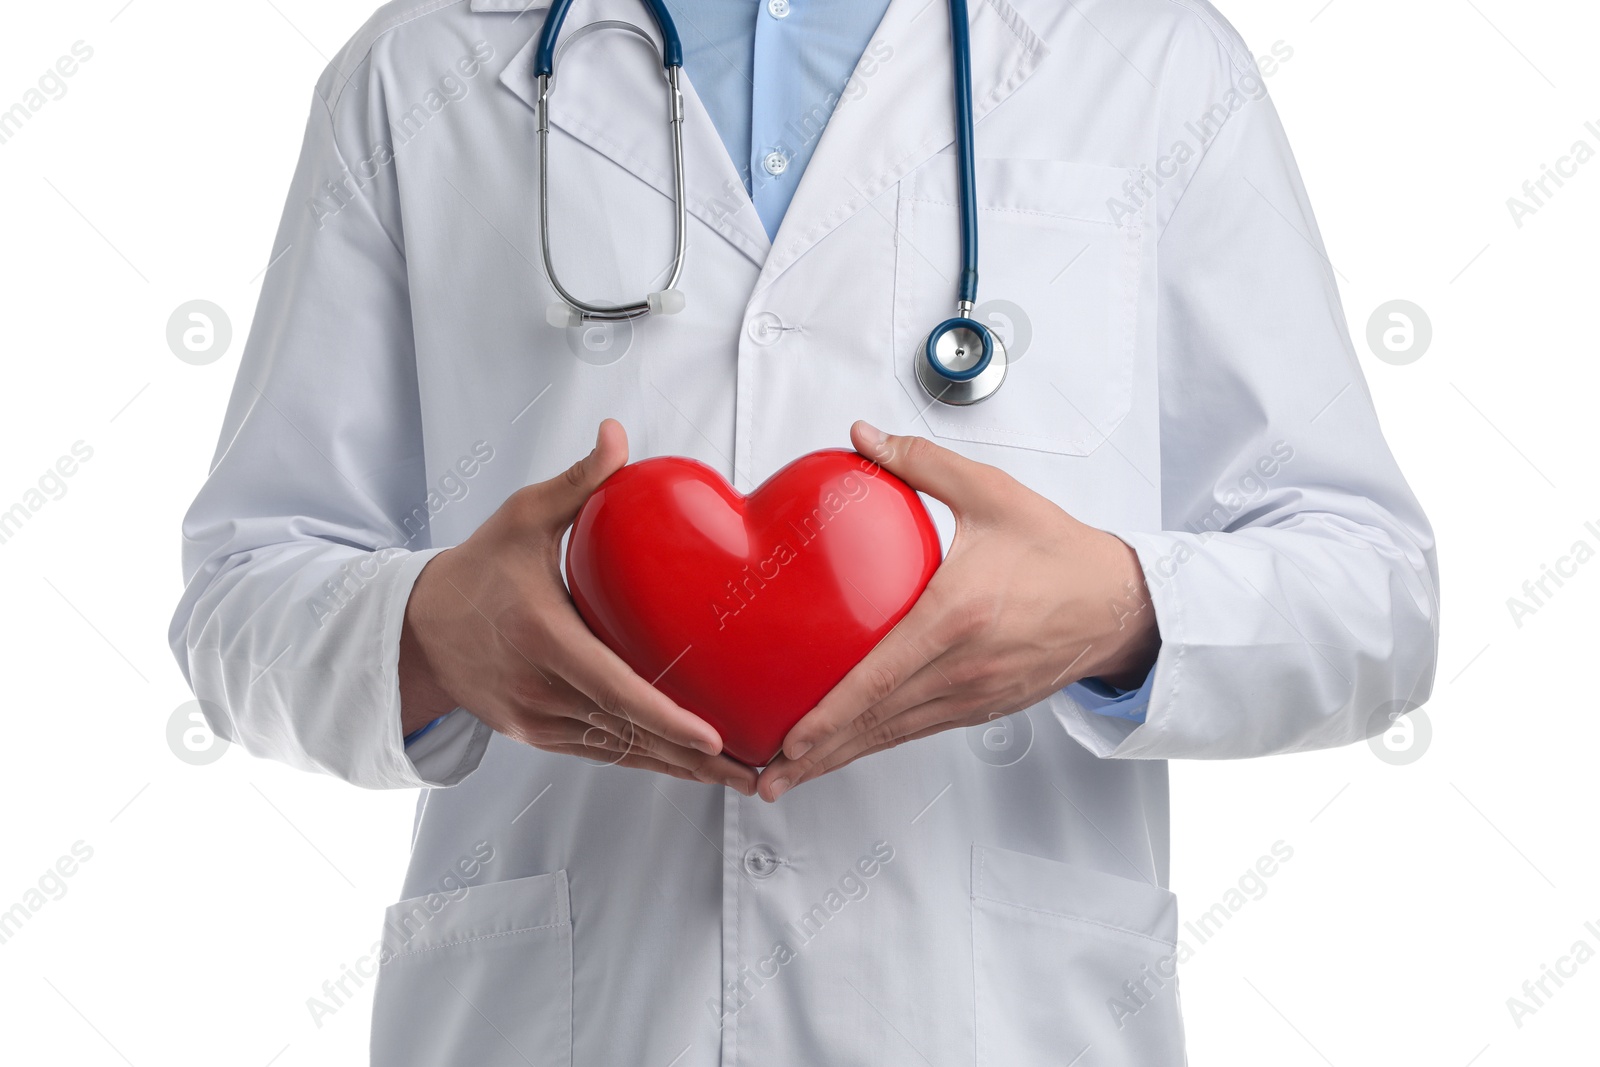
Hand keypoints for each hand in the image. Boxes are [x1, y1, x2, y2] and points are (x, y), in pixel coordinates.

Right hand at [399, 420, 757, 794]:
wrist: (419, 627)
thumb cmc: (479, 566)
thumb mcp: (520, 517)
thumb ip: (576, 481)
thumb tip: (616, 434)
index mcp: (542, 638)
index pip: (614, 689)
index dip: (666, 718)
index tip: (713, 738)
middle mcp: (538, 689)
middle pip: (628, 734)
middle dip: (694, 759)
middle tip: (756, 769)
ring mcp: (535, 720)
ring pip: (618, 752)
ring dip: (679, 769)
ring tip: (739, 777)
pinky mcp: (534, 735)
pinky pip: (599, 752)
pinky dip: (645, 762)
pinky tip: (688, 769)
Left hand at [756, 422, 1158, 800]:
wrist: (1122, 602)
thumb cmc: (1060, 552)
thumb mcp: (992, 493)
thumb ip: (922, 464)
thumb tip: (864, 437)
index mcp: (958, 616)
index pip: (881, 677)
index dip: (831, 713)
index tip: (791, 737)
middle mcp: (964, 667)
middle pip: (876, 722)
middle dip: (818, 756)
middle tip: (766, 778)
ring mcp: (975, 696)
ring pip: (893, 735)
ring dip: (840, 758)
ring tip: (789, 775)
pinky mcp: (983, 708)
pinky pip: (918, 730)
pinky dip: (876, 743)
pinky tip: (846, 749)